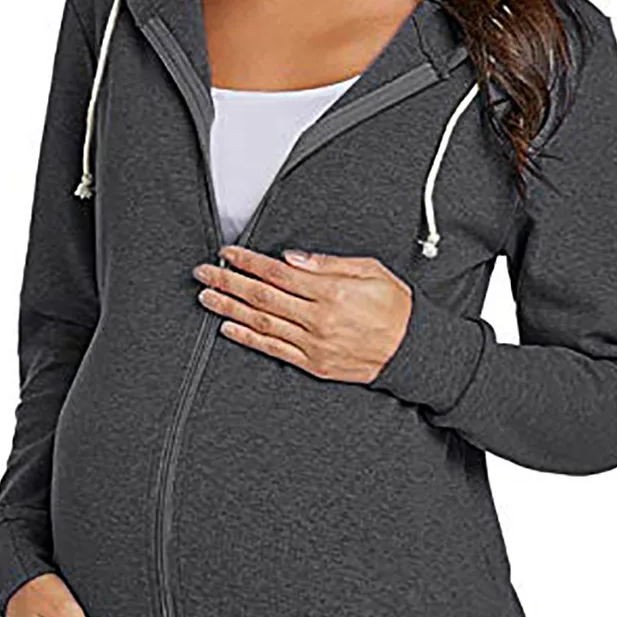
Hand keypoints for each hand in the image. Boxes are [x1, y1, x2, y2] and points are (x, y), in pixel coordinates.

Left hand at [192, 245, 411, 382]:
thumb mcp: (370, 271)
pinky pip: (273, 349)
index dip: (248, 262)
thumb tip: (292, 258)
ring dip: (229, 309)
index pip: (278, 273)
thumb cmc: (395, 307)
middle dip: (228, 282)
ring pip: (261, 324)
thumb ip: (328, 264)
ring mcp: (313, 344)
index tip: (228, 253)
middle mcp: (318, 320)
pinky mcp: (312, 363)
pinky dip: (247, 339)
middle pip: (261, 297)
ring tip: (207, 297)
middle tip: (204, 272)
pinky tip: (228, 329)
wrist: (412, 351)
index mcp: (332, 292)